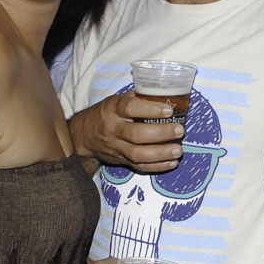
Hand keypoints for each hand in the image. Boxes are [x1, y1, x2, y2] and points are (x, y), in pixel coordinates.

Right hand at [68, 91, 183, 171]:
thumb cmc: (108, 113)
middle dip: (160, 133)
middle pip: (135, 134)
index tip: (169, 110)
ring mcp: (116, 147)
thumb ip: (139, 98)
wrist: (84, 135)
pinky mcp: (121, 160)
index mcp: (113, 109)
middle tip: (179, 130)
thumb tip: (167, 95)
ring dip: (160, 154)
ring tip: (178, 150)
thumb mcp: (118, 100)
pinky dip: (157, 166)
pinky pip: (139, 167)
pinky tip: (172, 162)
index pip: (130, 108)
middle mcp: (113, 129)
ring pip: (137, 154)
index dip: (150, 109)